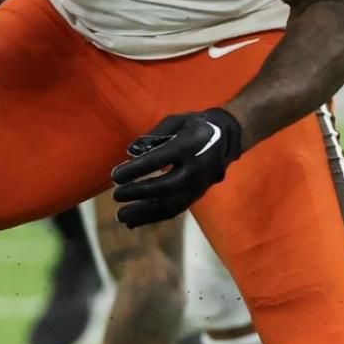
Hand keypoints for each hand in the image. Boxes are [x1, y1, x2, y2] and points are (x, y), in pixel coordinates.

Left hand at [110, 109, 243, 226]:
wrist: (228, 137)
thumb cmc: (195, 125)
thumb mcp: (176, 121)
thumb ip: (153, 136)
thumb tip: (130, 151)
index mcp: (189, 145)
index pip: (158, 160)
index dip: (135, 169)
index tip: (115, 175)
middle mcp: (196, 168)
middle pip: (164, 186)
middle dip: (138, 192)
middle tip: (116, 195)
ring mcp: (199, 185)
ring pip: (170, 204)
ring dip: (144, 212)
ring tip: (121, 216)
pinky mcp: (198, 195)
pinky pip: (175, 210)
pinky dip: (153, 218)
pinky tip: (134, 222)